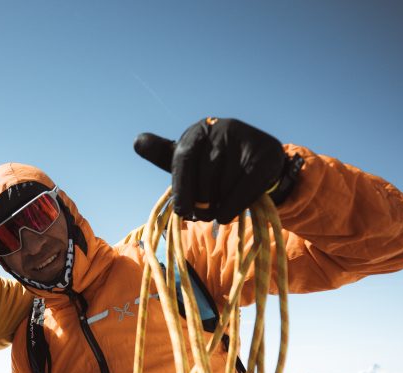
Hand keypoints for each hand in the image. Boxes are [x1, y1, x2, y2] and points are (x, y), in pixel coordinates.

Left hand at [134, 117, 286, 222]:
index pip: (183, 158)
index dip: (181, 189)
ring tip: (217, 207)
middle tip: (201, 215)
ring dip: (218, 204)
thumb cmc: (213, 164)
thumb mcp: (188, 158)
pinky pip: (243, 190)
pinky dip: (233, 208)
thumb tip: (137, 142)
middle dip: (201, 201)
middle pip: (204, 175)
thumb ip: (162, 154)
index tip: (182, 212)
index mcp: (198, 130)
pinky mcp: (265, 155)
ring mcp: (245, 139)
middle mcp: (222, 128)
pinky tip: (227, 213)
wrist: (257, 159)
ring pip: (224, 184)